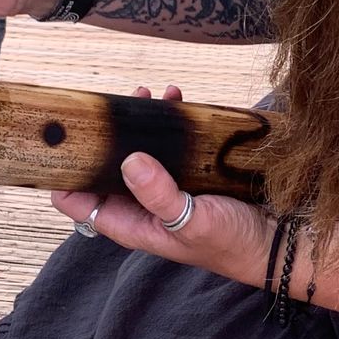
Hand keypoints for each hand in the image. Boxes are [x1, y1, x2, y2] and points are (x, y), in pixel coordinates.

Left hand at [50, 85, 274, 286]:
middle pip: (104, 167)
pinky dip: (167, 123)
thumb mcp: (192, 221)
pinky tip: (177, 101)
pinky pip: (167, 145)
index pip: (76, 199)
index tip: (63, 136)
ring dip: (137, 124)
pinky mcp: (186, 174)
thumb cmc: (230, 243)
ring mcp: (162, 188)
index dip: (62, 171)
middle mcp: (139, 205)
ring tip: (149, 95)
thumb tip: (128, 159)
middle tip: (113, 105)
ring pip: (135, 151)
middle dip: (103, 136)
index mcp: (129, 223)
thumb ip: (158, 194)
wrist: (275, 241)